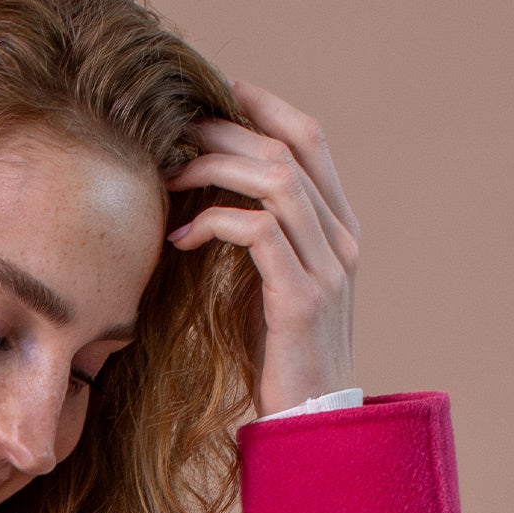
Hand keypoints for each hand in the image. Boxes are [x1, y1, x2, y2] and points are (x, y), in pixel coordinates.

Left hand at [165, 82, 359, 414]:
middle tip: (176, 133)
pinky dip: (214, 222)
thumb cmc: (281, 355)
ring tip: (171, 178)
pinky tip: (181, 238)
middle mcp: (341, 238)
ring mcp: (327, 268)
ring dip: (215, 169)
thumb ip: (262, 239)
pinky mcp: (300, 299)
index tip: (219, 91)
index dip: (266, 105)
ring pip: (276, 181)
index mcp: (339, 228)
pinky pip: (257, 232)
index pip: (311, 140)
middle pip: (289, 149)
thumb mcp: (272, 283)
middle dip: (226, 132)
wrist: (310, 421)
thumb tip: (212, 200)